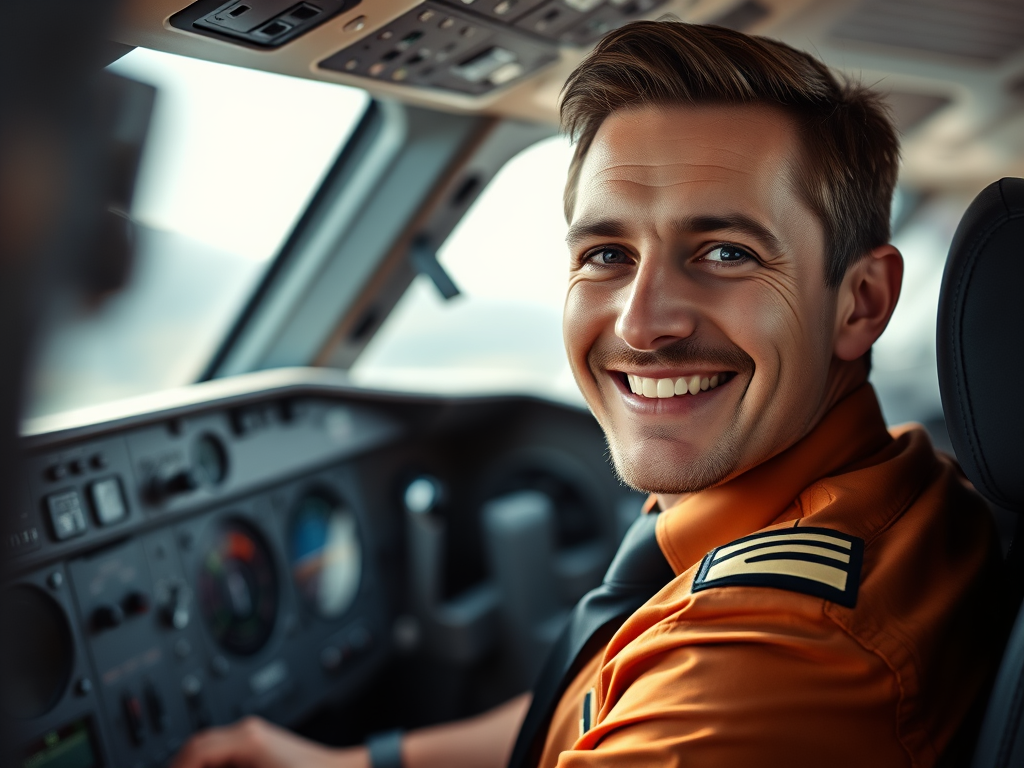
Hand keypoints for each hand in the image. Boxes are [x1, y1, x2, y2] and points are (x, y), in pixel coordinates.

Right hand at [171, 716, 369, 767]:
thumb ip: (221, 767)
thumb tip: (201, 764)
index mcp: (248, 738)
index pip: (196, 750)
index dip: (178, 766)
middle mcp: (249, 730)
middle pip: (197, 745)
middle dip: (182, 766)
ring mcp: (255, 734)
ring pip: (208, 748)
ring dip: (197, 766)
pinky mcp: (259, 744)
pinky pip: (224, 752)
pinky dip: (212, 766)